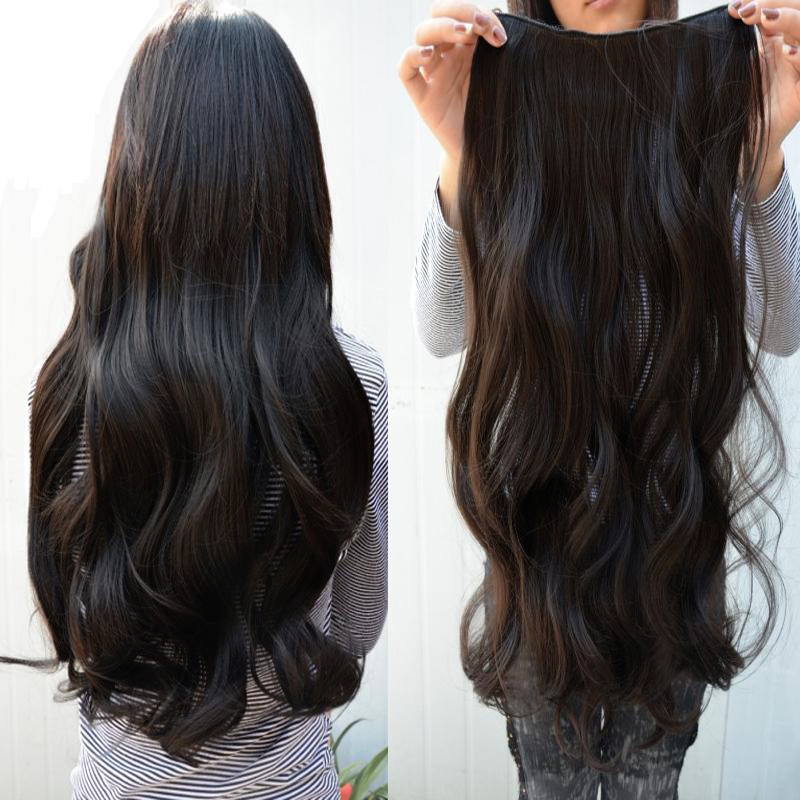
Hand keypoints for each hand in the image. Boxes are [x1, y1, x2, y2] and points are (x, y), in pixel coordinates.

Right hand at [398, 2, 506, 159]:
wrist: (486, 149)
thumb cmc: (496, 111)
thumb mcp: (502, 75)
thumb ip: (497, 49)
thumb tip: (498, 20)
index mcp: (466, 47)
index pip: (460, 13)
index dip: (477, 14)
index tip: (499, 35)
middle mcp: (447, 56)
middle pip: (438, 15)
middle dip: (461, 12)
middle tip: (481, 27)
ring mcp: (432, 74)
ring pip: (422, 34)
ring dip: (443, 26)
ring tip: (464, 33)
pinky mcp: (422, 96)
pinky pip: (405, 70)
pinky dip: (412, 55)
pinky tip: (429, 54)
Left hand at [729, 1, 799, 195]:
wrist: (743, 143)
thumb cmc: (738, 106)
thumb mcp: (737, 71)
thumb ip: (739, 45)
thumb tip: (733, 10)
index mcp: (777, 44)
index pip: (779, 11)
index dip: (763, 3)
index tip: (734, 8)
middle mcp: (792, 53)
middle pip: (799, 14)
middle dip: (776, 5)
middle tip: (748, 11)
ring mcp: (799, 72)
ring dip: (791, 21)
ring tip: (767, 20)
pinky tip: (788, 52)